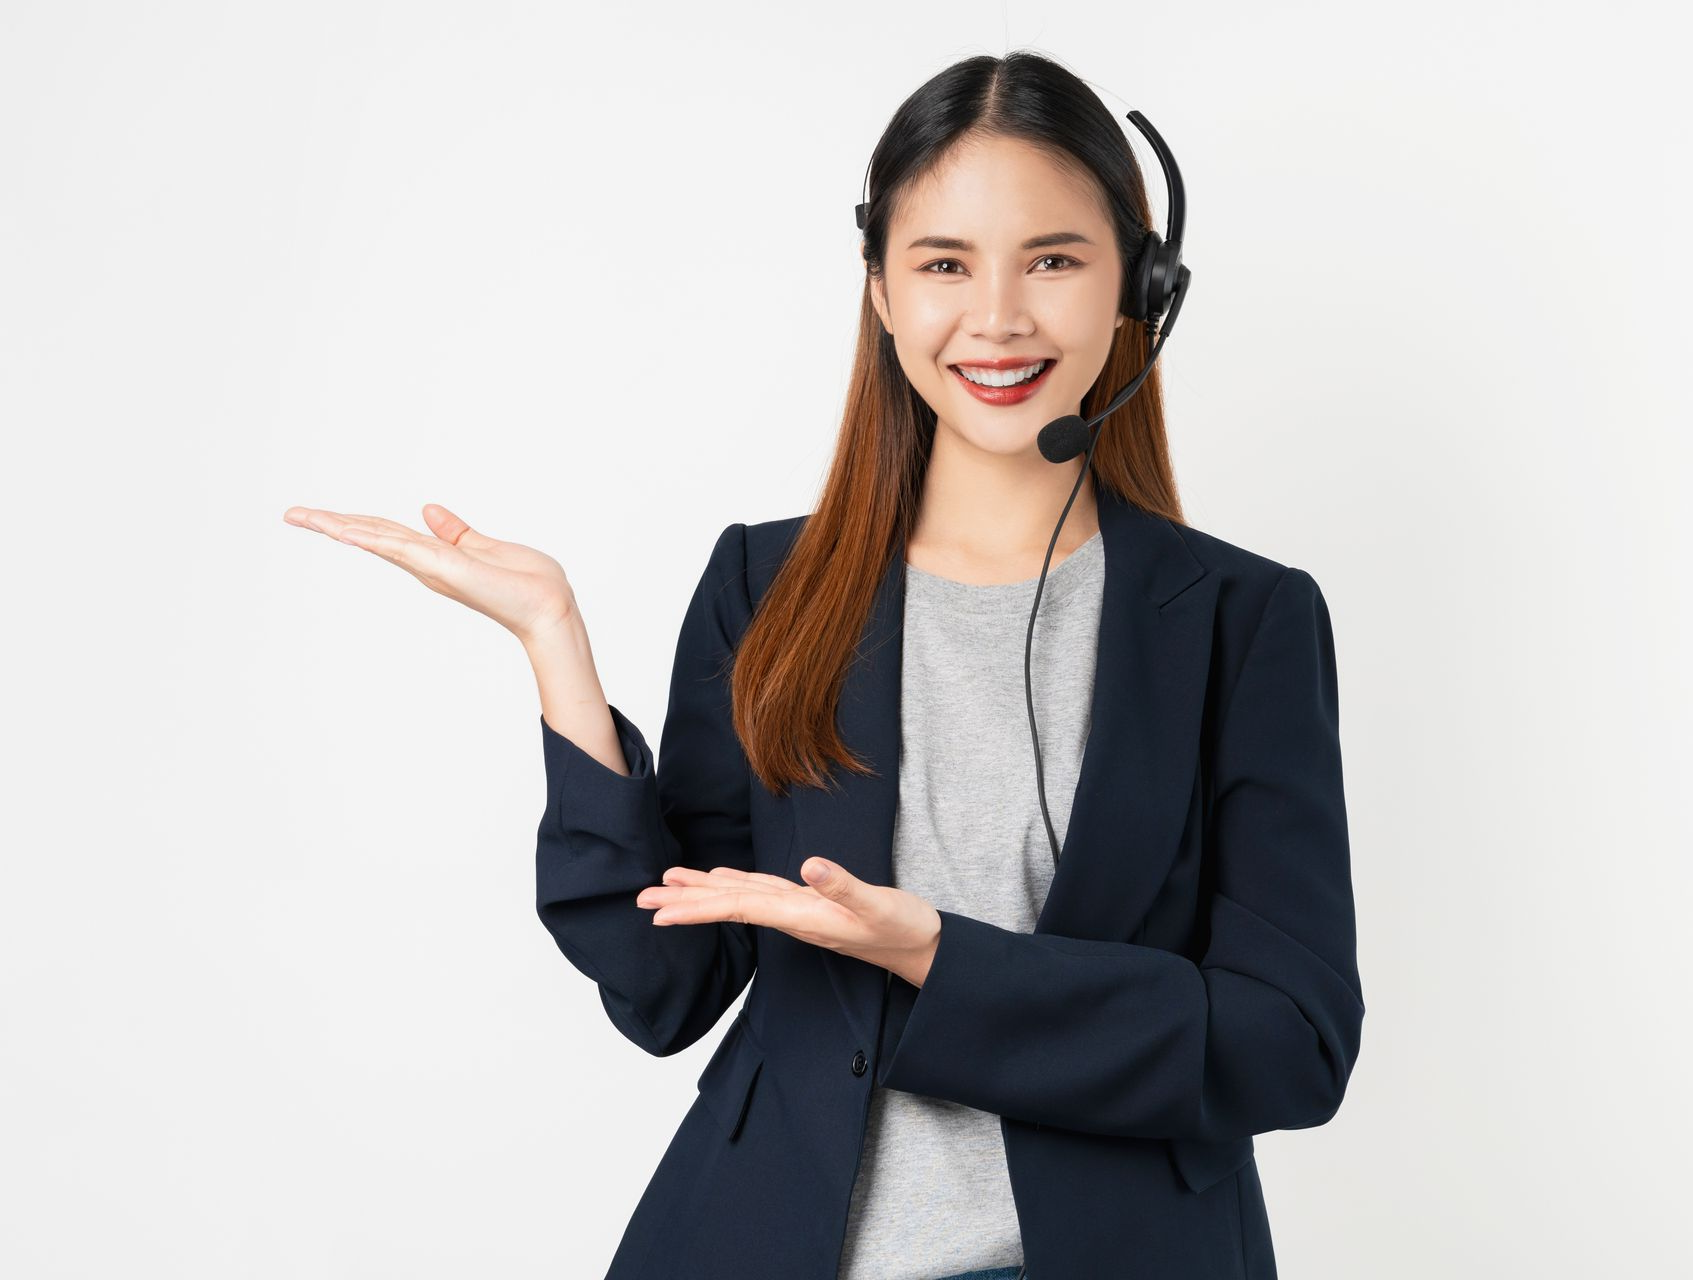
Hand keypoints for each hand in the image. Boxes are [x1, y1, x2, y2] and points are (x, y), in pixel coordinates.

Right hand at [282, 503, 577, 645]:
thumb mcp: (485, 547)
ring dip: (337, 526)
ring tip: (300, 516)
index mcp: (434, 557)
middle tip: (291, 513)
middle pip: (370, 536)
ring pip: (376, 539)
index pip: (385, 534)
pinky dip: (372, 538)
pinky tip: (343, 529)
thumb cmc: (527, 584)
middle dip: (330, 524)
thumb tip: (428, 510)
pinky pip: (400, 547)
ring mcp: (431, 566)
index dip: (352, 522)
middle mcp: (426, 564)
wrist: (549, 607)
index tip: (318, 515)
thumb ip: (455, 532)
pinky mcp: (443, 567)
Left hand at [635, 858, 943, 987]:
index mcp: (801, 916)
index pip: (738, 908)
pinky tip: (721, 880)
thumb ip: (844, 886)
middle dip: (684, 901)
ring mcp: (800, 911)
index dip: (697, 908)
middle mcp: (793, 915)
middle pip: (728, 905)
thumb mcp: (878, 905)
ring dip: (701, 892)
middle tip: (640, 898)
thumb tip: (810, 866)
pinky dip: (735, 885)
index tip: (658, 913)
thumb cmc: (904, 928)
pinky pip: (762, 893)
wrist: (924, 950)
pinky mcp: (810, 904)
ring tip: (666, 884)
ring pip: (740, 897)